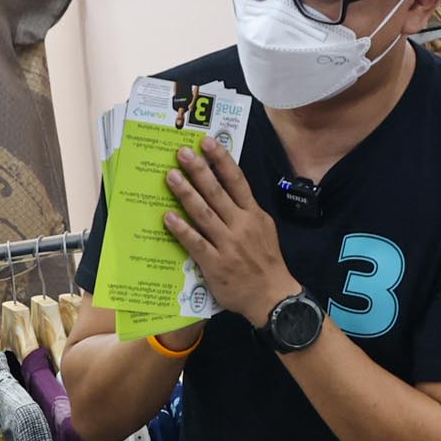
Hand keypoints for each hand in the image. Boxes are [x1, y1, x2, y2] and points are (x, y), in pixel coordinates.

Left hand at [163, 145, 297, 328]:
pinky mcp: (215, 264)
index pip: (237, 181)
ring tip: (171, 176)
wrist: (272, 297)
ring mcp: (228, 245)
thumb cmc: (266, 262)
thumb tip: (228, 191)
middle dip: (198, 170)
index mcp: (254, 215)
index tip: (207, 142)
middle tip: (182, 153)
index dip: (221, 160)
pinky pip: (196, 242)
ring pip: (204, 213)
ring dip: (186, 193)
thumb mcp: (264, 230)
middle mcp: (241, 225)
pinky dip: (182, 229)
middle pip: (217, 192)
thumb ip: (246, 211)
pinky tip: (168, 216)